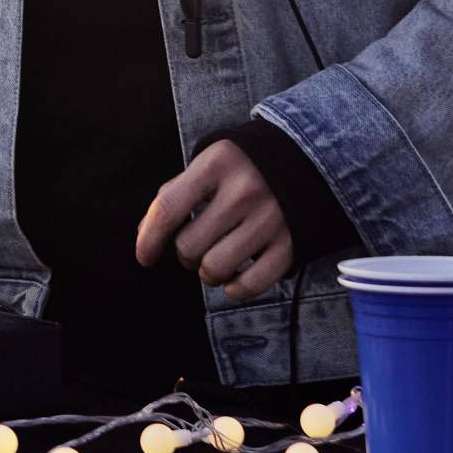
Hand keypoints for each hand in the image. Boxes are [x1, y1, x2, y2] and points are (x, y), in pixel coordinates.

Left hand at [133, 139, 292, 303]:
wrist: (309, 162)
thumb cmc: (243, 169)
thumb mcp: (208, 165)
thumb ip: (175, 194)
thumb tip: (145, 236)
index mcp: (217, 163)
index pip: (168, 208)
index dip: (149, 238)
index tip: (144, 257)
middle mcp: (244, 190)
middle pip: (189, 245)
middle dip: (185, 254)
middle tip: (198, 244)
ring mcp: (271, 219)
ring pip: (215, 269)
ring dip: (207, 273)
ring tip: (215, 259)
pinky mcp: (291, 245)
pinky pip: (249, 285)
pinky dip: (235, 289)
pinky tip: (234, 277)